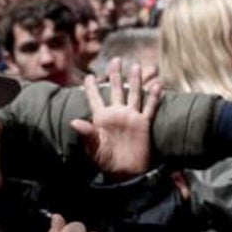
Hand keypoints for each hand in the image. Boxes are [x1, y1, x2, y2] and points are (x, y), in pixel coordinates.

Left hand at [70, 58, 161, 178]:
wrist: (124, 171)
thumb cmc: (105, 160)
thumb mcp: (93, 148)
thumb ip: (86, 133)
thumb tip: (74, 121)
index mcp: (101, 117)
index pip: (95, 98)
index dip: (91, 87)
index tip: (89, 76)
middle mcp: (117, 113)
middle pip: (116, 90)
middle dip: (115, 75)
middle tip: (115, 60)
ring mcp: (131, 117)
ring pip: (133, 94)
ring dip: (135, 81)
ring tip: (135, 66)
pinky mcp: (143, 124)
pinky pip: (150, 107)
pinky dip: (153, 97)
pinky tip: (158, 85)